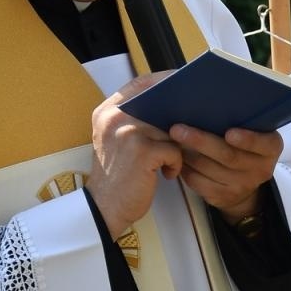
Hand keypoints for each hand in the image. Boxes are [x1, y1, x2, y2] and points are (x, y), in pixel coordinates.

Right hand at [88, 74, 183, 238]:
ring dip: (175, 147)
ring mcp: (128, 133)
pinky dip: (175, 164)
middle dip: (176, 115)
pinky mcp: (143, 151)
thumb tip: (172, 104)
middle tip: (187, 128)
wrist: (103, 209)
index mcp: (106, 112)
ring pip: (170, 129)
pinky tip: (166, 174)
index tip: (181, 84)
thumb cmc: (116, 177)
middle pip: (159, 103)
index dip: (163, 81)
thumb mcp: (115, 141)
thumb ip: (134, 120)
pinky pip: (174, 149)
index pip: (139, 83)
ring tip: (167, 164)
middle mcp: (114, 118)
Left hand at [169, 124, 282, 219]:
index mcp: (271, 147)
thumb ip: (239, 119)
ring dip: (188, 154)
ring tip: (173, 140)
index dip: (247, 140)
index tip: (229, 133)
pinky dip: (186, 169)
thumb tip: (205, 103)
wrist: (245, 180)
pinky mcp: (223, 197)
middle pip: (229, 156)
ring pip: (209, 169)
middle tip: (178, 129)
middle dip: (201, 142)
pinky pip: (199, 183)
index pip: (263, 144)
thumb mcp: (252, 130)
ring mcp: (242, 186)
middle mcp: (261, 169)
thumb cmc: (244, 145)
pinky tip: (177, 158)